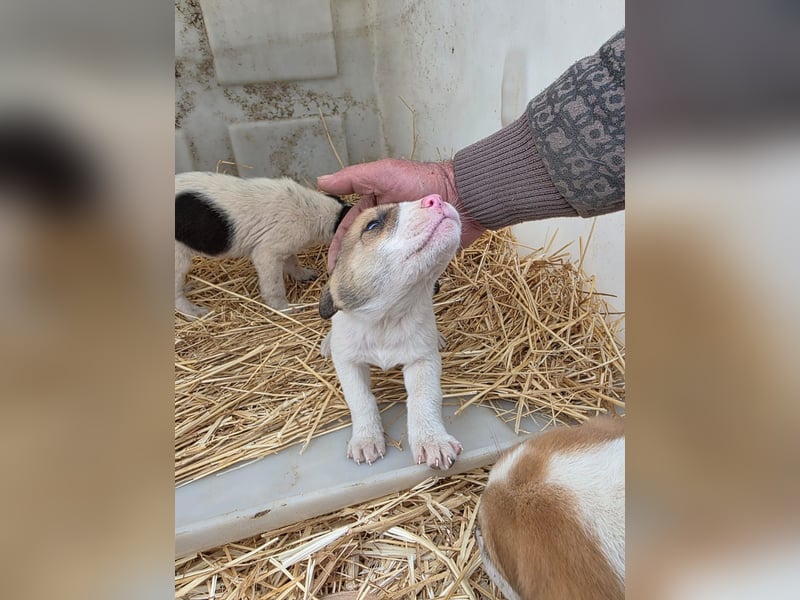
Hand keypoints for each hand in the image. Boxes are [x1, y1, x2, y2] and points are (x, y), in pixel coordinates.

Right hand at [317, 158, 485, 271]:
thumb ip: (354, 177)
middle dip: (353, 263)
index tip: (333, 265)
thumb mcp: (385, 173)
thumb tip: (322, 181)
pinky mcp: (422, 251)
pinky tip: (385, 287)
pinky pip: (405, 264)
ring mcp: (406, 238)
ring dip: (372, 272)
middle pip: (365, 246)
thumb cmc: (425, 180)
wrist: (465, 195)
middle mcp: (390, 223)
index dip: (339, 245)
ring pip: (383, 258)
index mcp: (378, 205)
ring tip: (360, 291)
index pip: (351, 227)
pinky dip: (395, 274)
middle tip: (344, 283)